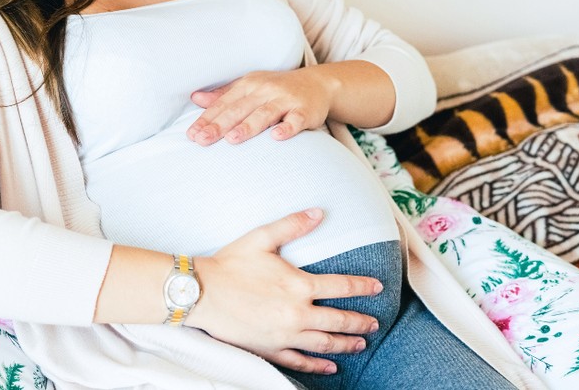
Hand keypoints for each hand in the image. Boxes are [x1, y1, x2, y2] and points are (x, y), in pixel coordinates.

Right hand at [186, 209, 382, 373]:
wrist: (201, 293)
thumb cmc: (229, 264)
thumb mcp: (261, 238)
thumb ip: (292, 225)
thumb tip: (319, 212)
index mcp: (298, 285)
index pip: (342, 286)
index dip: (363, 286)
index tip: (378, 287)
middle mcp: (297, 314)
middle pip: (340, 320)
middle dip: (361, 322)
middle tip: (375, 323)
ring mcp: (285, 335)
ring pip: (326, 343)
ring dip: (347, 343)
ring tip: (361, 344)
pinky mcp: (270, 349)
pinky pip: (301, 361)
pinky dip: (319, 364)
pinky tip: (331, 365)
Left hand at [187, 68, 337, 145]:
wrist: (318, 83)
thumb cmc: (277, 89)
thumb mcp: (250, 86)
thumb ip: (224, 94)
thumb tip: (195, 98)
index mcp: (249, 85)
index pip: (224, 104)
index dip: (207, 119)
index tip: (192, 135)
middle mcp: (265, 90)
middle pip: (239, 109)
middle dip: (220, 125)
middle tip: (203, 140)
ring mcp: (286, 99)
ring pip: (264, 114)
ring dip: (248, 126)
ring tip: (232, 140)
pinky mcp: (305, 110)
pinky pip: (295, 120)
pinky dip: (287, 128)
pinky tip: (277, 138)